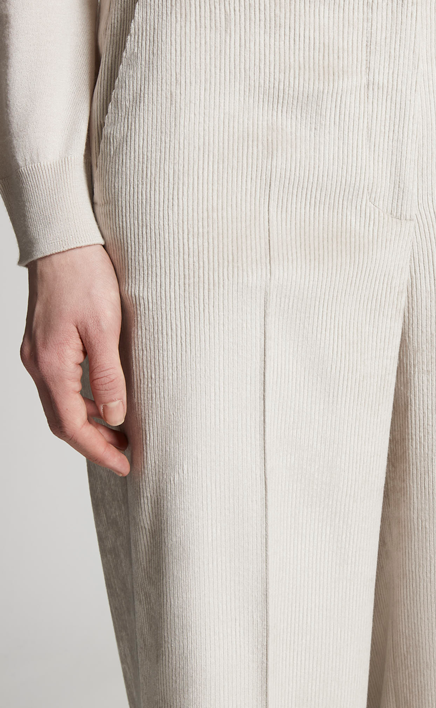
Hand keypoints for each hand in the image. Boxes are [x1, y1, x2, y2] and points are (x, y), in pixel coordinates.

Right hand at [20, 245, 129, 475]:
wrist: (62, 241)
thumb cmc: (85, 276)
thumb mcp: (105, 328)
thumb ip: (109, 376)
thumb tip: (116, 417)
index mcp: (51, 365)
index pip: (72, 425)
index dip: (98, 450)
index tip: (125, 465)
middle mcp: (37, 364)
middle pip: (62, 420)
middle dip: (93, 443)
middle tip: (126, 456)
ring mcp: (37, 355)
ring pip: (60, 404)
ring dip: (89, 424)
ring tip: (121, 434)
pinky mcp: (44, 344)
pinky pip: (60, 386)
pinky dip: (82, 402)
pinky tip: (105, 402)